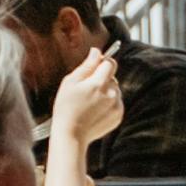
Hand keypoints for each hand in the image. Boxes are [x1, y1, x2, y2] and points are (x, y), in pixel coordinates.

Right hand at [52, 43, 128, 159]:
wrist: (71, 134)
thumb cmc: (66, 107)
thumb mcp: (70, 82)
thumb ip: (86, 65)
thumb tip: (96, 51)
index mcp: (98, 83)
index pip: (110, 63)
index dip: (102, 62)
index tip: (94, 67)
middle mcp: (111, 94)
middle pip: (112, 76)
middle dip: (102, 78)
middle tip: (86, 89)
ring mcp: (117, 106)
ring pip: (115, 89)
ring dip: (106, 91)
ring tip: (90, 102)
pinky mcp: (119, 116)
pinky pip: (116, 102)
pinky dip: (109, 103)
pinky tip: (95, 110)